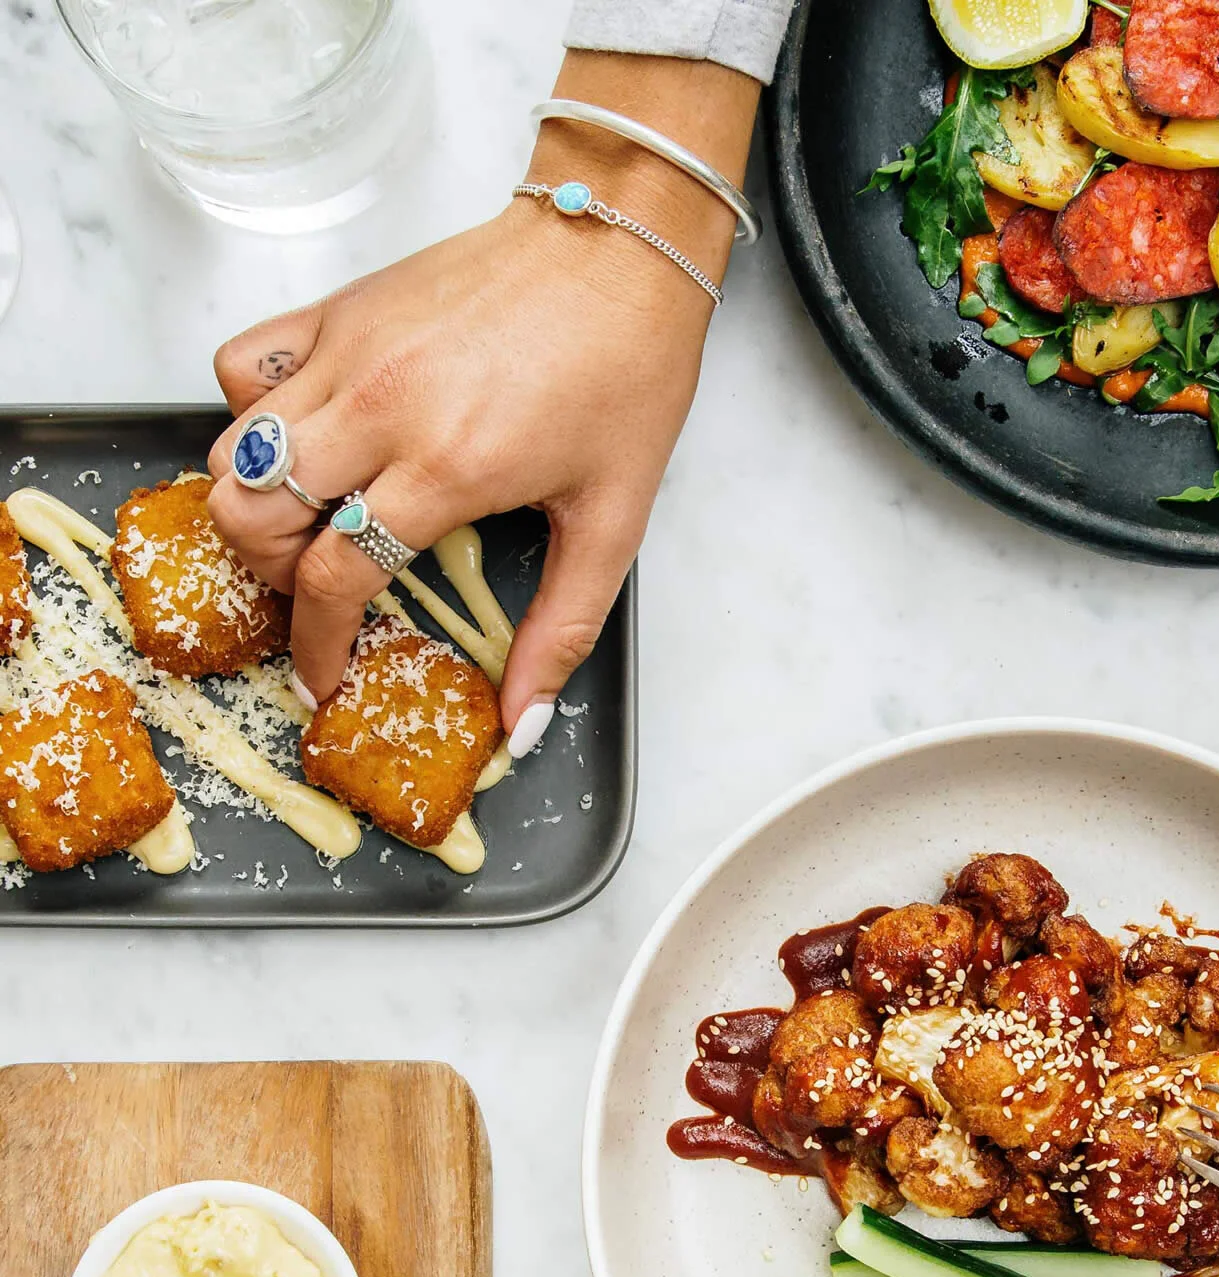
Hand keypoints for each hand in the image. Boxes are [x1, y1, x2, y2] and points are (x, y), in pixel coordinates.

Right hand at [205, 54, 756, 749]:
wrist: (617, 250)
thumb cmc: (624, 376)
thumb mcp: (612, 523)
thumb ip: (561, 630)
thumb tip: (525, 723)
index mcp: (446, 469)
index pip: (333, 577)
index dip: (316, 644)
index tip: (323, 674)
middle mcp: (378, 409)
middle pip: (254, 517)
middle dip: (272, 580)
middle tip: (317, 597)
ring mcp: (347, 353)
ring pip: (233, 449)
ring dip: (252, 508)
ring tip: (305, 531)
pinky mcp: (337, 309)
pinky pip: (242, 367)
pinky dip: (249, 414)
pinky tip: (304, 439)